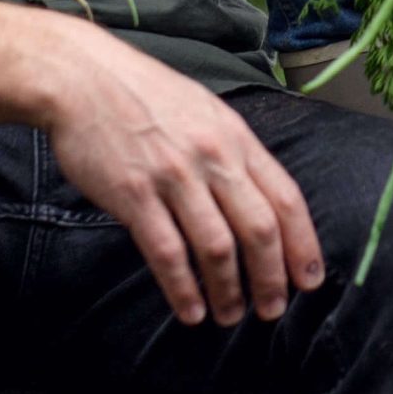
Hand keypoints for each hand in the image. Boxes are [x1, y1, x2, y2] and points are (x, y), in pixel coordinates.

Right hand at [35, 23, 324, 327]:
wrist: (82, 77)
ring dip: (229, 291)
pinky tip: (190, 311)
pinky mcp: (134, 194)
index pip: (286, 198)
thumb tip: (258, 199)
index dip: (304, 245)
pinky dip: (183, 289)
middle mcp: (212, 157)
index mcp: (235, 138)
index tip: (310, 281)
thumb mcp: (205, 112)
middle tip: (273, 310)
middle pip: (259, 229)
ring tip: (231, 316)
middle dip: (272, 278)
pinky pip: (167, 252)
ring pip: (217, 247)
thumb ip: (232, 153)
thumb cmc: (143, 95)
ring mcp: (173, 176)